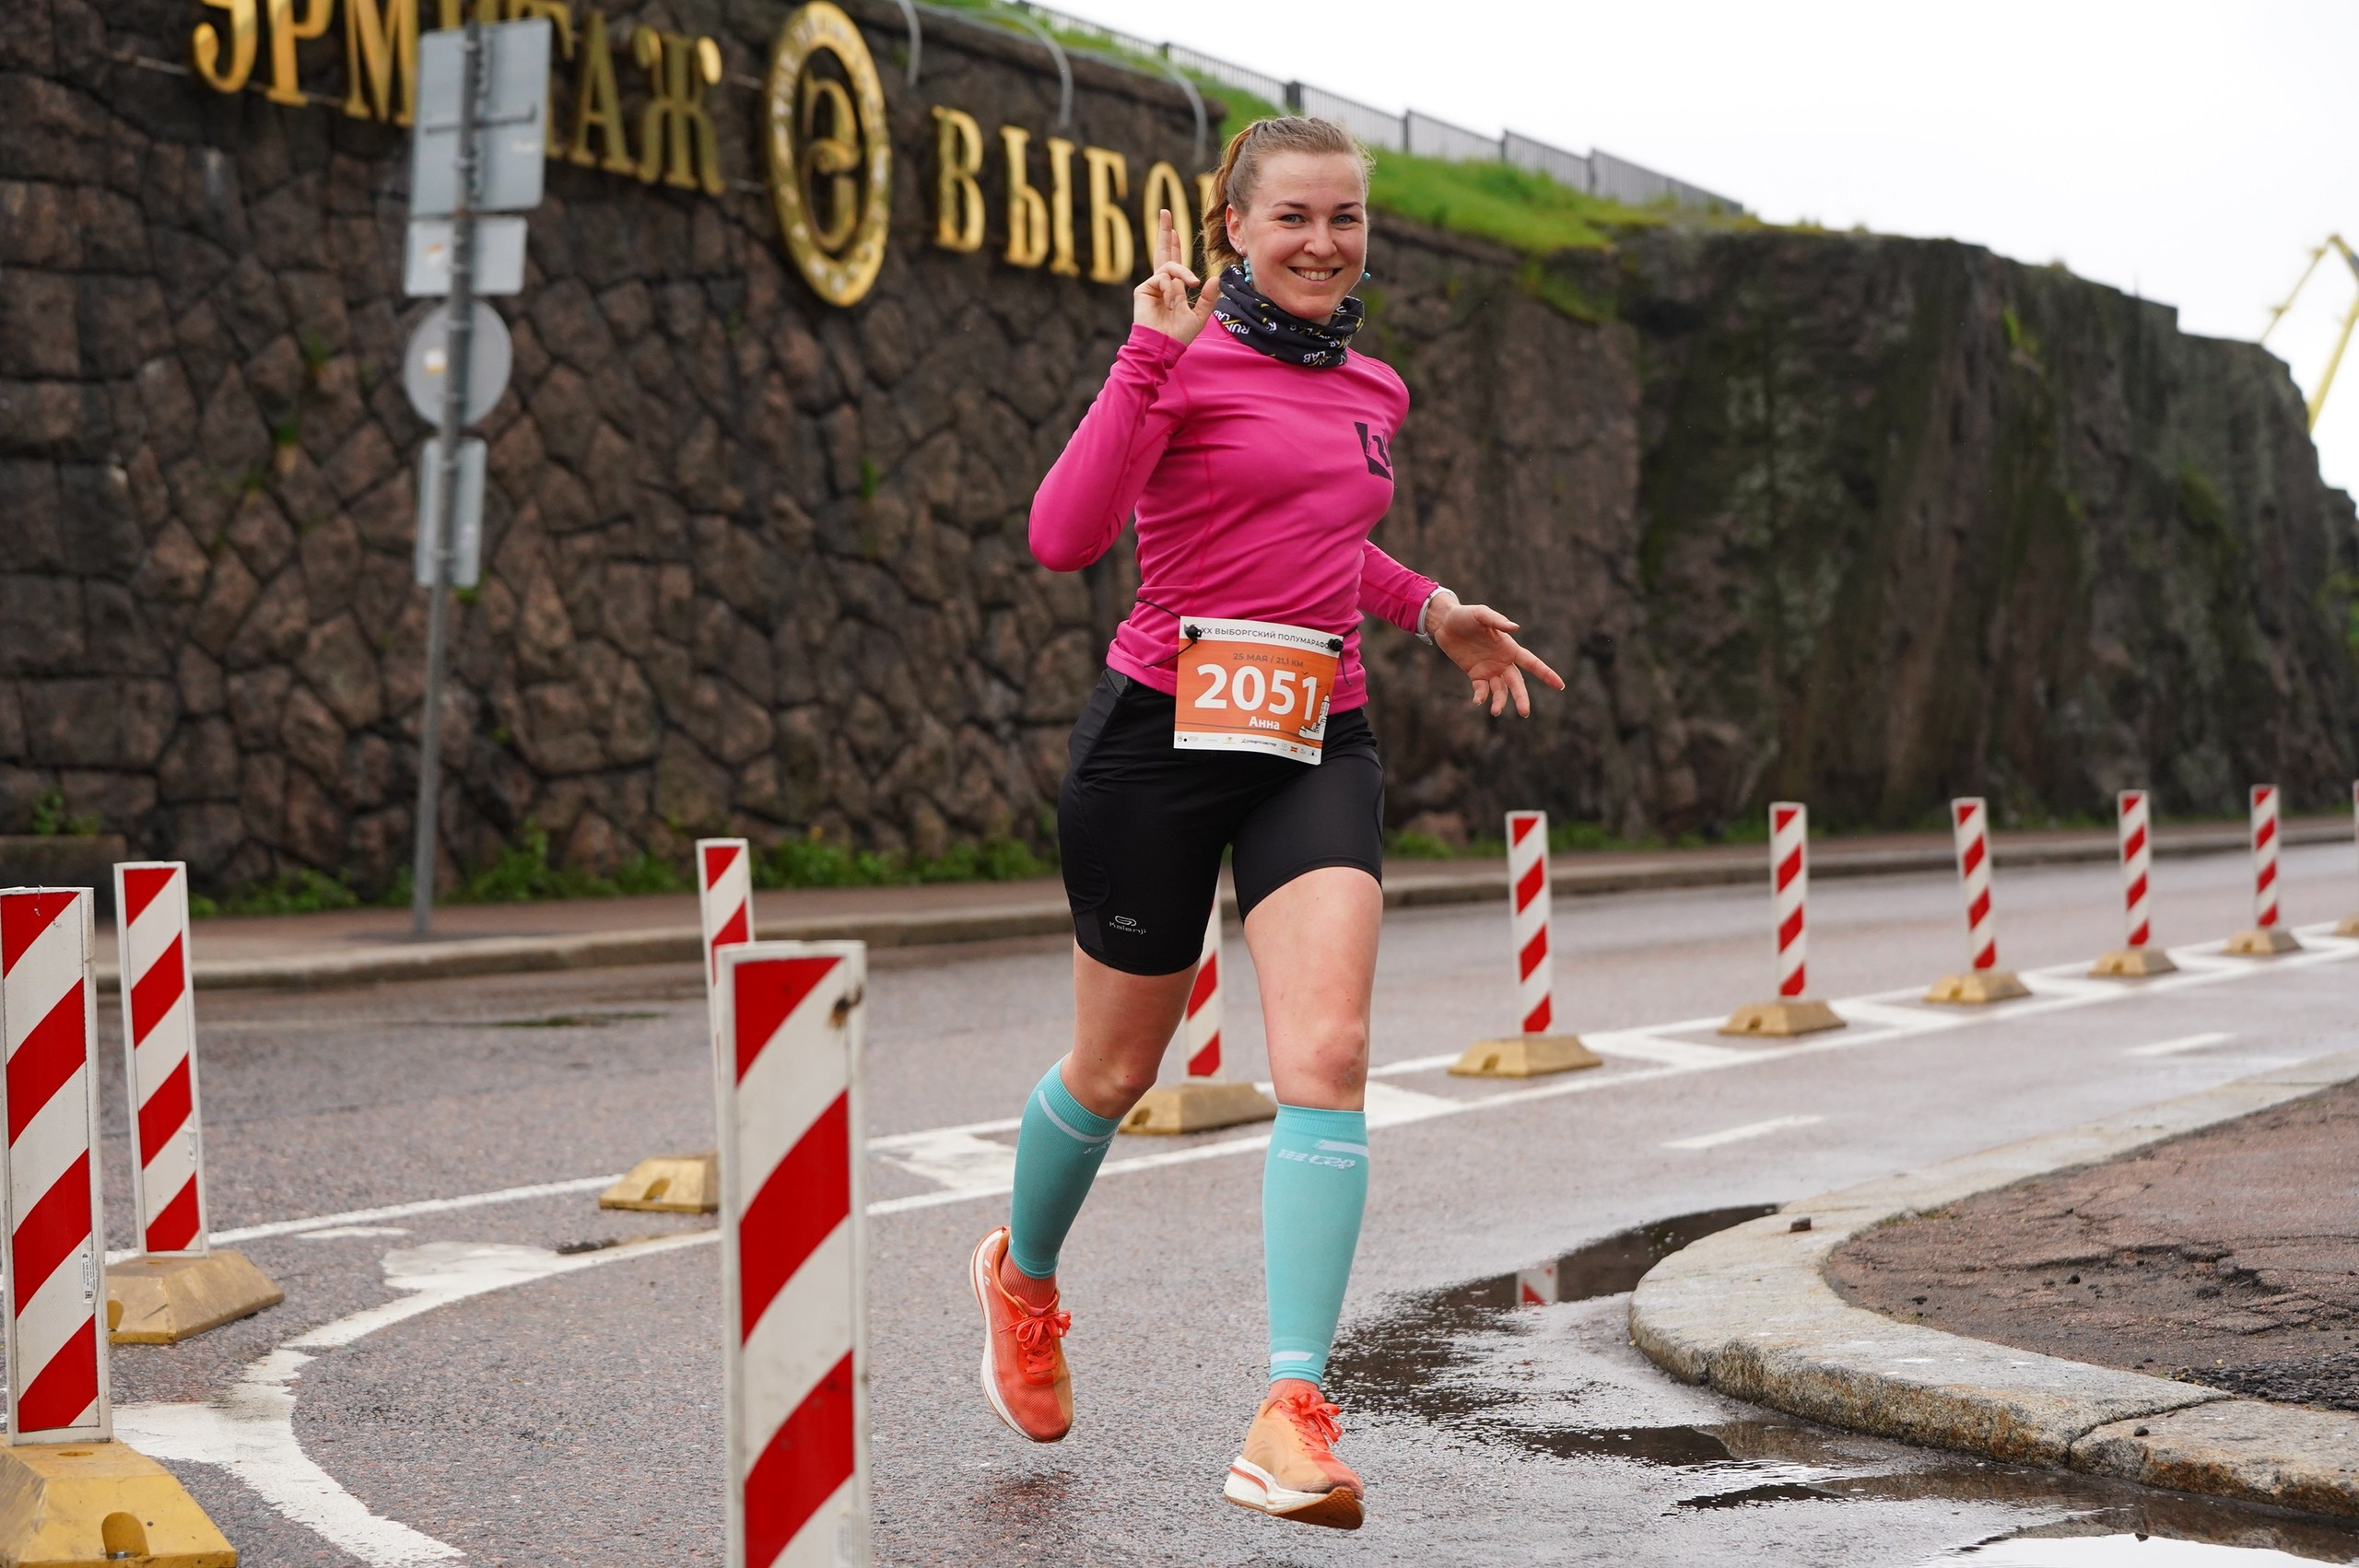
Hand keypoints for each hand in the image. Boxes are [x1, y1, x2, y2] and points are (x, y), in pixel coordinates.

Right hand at [1133, 208, 1219, 344]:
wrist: (1163, 345)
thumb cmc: (1179, 335)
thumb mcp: (1200, 316)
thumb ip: (1208, 298)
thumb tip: (1214, 279)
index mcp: (1173, 287)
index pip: (1174, 261)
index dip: (1173, 245)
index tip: (1174, 231)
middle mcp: (1161, 282)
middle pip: (1162, 251)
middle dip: (1164, 231)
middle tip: (1164, 211)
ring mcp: (1152, 285)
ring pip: (1171, 267)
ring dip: (1182, 280)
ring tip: (1181, 300)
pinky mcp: (1144, 288)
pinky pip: (1164, 278)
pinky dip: (1172, 289)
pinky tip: (1172, 302)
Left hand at [1428, 590, 1565, 716]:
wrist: (1445, 623)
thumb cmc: (1466, 615)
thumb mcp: (1481, 614)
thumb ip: (1498, 621)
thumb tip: (1516, 628)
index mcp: (1510, 648)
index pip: (1532, 663)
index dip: (1546, 674)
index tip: (1560, 686)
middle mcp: (1503, 661)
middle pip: (1517, 683)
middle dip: (1522, 697)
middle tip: (1525, 713)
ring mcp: (1489, 669)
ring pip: (1500, 690)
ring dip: (1500, 702)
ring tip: (1495, 711)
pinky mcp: (1475, 674)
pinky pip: (1481, 690)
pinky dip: (1481, 697)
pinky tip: (1478, 701)